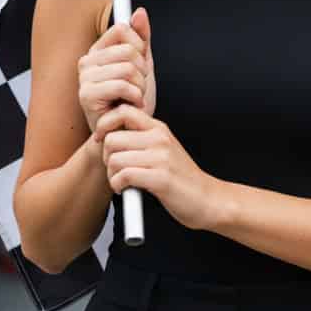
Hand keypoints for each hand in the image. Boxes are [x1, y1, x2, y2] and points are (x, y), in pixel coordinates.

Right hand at [78, 7, 155, 134]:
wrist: (127, 133)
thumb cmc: (133, 102)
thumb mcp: (143, 66)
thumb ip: (142, 39)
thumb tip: (140, 12)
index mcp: (98, 51)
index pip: (123, 29)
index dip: (140, 46)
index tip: (141, 63)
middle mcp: (87, 61)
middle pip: (129, 50)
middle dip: (143, 71)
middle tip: (138, 87)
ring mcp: (85, 78)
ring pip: (128, 68)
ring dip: (140, 87)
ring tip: (134, 98)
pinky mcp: (87, 95)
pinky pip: (122, 85)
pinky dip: (135, 97)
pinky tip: (131, 106)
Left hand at [92, 104, 221, 231]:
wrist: (207, 199)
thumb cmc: (181, 178)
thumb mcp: (163, 150)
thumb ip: (142, 140)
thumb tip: (109, 136)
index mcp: (159, 128)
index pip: (123, 111)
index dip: (105, 125)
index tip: (103, 140)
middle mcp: (160, 138)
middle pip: (112, 139)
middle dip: (106, 158)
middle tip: (115, 170)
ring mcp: (161, 157)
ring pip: (115, 159)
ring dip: (112, 175)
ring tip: (121, 182)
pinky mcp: (160, 178)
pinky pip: (123, 176)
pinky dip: (118, 186)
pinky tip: (126, 190)